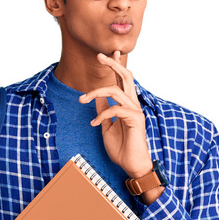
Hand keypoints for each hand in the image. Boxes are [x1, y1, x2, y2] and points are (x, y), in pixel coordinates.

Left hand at [79, 51, 152, 178]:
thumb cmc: (121, 148)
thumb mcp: (106, 128)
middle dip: (113, 64)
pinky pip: (116, 109)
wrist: (132, 166)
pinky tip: (94, 124)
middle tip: (99, 55)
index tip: (108, 53)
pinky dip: (101, 115)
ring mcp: (136, 111)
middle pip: (126, 77)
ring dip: (95, 92)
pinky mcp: (136, 120)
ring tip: (82, 100)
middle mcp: (133, 105)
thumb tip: (96, 99)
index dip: (116, 66)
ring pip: (116, 91)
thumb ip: (103, 112)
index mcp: (126, 105)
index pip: (122, 81)